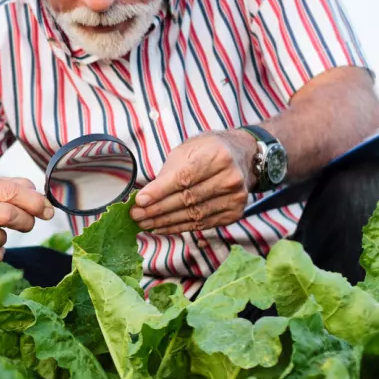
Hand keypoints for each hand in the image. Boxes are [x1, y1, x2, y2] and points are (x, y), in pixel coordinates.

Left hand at [132, 131, 256, 234]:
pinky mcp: (234, 213)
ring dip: (165, 222)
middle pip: (187, 199)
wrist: (242, 157)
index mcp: (218, 155)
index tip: (139, 200)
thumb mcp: (187, 150)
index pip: (184, 177)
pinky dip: (179, 227)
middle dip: (157, 210)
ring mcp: (236, 197)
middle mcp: (231, 178)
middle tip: (136, 215)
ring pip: (193, 215)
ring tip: (144, 224)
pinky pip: (202, 224)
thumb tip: (144, 198)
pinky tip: (162, 228)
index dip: (160, 191)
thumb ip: (168, 173)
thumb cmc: (208, 152)